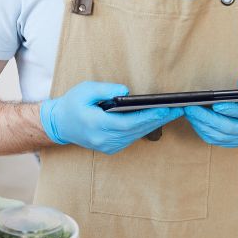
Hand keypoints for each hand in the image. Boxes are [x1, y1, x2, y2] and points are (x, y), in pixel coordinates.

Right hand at [40, 81, 182, 154]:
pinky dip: (143, 129)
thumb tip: (126, 92)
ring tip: (172, 113)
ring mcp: (107, 146)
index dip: (149, 116)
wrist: (59, 124)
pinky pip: (131, 138)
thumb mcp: (85, 90)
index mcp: (97, 125)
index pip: (129, 122)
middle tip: (178, 110)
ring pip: (136, 135)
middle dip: (158, 119)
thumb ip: (106, 90)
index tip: (166, 109)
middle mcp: (103, 139)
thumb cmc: (72, 104)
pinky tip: (155, 120)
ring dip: (154, 125)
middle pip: (136, 130)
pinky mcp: (110, 148)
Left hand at [184, 74, 237, 146]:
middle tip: (191, 108)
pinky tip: (193, 120)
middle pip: (227, 128)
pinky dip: (202, 130)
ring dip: (201, 125)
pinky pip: (214, 140)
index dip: (231, 110)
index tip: (216, 104)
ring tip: (188, 112)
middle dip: (207, 118)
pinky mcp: (231, 143)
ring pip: (218, 136)